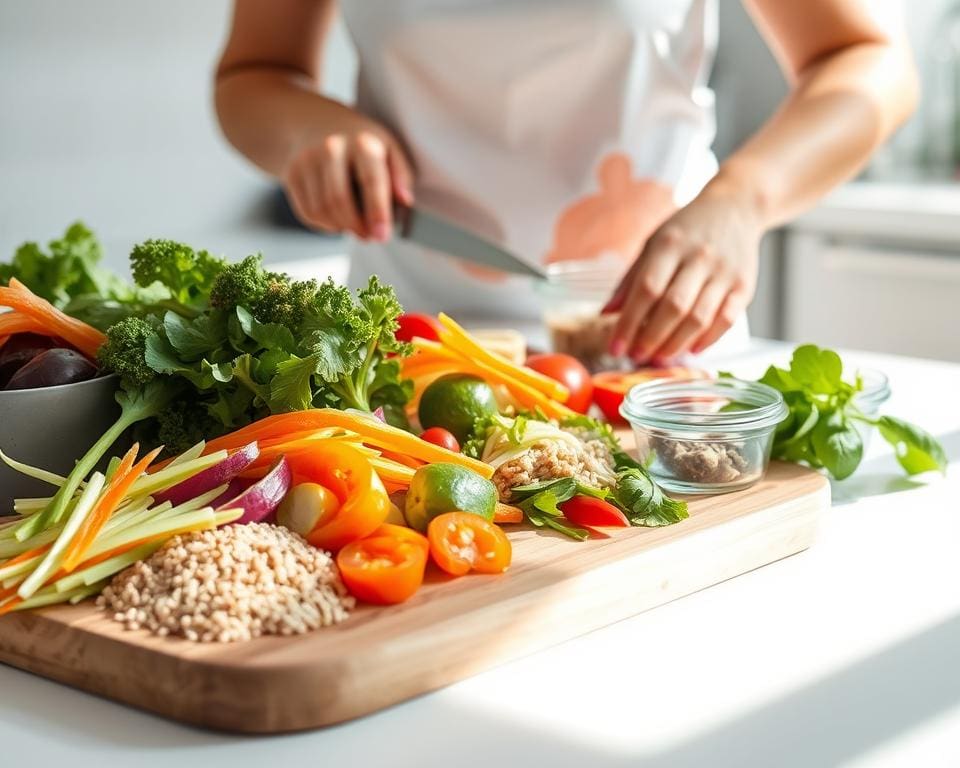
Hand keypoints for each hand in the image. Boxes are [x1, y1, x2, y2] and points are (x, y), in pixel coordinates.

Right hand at [281, 103, 414, 240]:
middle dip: (357, 226)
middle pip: (339, 201)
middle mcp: (331, 148)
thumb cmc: (360, 143)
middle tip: (370, 237)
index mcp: (362, 142)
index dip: (377, 212)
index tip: (382, 236)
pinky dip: (324, 225)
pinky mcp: (291, 174)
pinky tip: (336, 219)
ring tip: (355, 226)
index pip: (370, 181)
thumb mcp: (388, 147)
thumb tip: (405, 200)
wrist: (314, 122)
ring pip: (322, 211)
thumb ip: (401, 174)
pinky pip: (308, 213)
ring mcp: (307, 160)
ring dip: (341, 227)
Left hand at [604, 183, 762, 363]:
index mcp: (669, 244)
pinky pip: (726, 320)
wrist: (736, 207)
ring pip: (699, 318)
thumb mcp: (653, 243)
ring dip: (676, 344)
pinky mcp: (745, 285)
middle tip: (636, 357)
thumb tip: (606, 313)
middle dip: (651, 338)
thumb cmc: (686, 230)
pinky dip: (707, 340)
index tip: (615, 347)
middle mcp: (699, 257)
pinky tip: (690, 350)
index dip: (629, 323)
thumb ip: (630, 279)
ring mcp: (724, 272)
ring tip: (659, 359)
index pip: (646, 290)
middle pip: (673, 307)